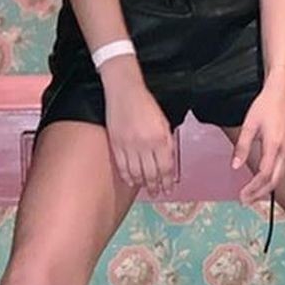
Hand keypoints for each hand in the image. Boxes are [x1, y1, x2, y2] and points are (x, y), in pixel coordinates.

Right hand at [103, 64, 176, 194]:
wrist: (124, 91)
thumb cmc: (146, 104)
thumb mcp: (163, 122)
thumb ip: (166, 142)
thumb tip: (168, 161)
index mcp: (160, 138)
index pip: (166, 167)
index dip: (168, 181)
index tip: (169, 189)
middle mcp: (145, 144)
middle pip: (151, 173)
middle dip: (155, 186)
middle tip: (157, 193)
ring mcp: (128, 145)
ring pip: (136, 172)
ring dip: (142, 183)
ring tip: (146, 189)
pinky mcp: (116, 144)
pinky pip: (122, 166)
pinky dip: (127, 176)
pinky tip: (131, 181)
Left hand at [231, 77, 284, 205]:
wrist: (282, 92)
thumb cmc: (265, 106)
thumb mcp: (249, 125)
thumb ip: (242, 147)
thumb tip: (235, 166)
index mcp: (275, 145)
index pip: (265, 175)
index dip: (253, 188)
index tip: (242, 196)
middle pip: (274, 180)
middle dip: (259, 193)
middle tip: (244, 201)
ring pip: (279, 176)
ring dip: (265, 188)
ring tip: (250, 194)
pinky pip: (281, 169)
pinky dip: (271, 179)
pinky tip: (261, 180)